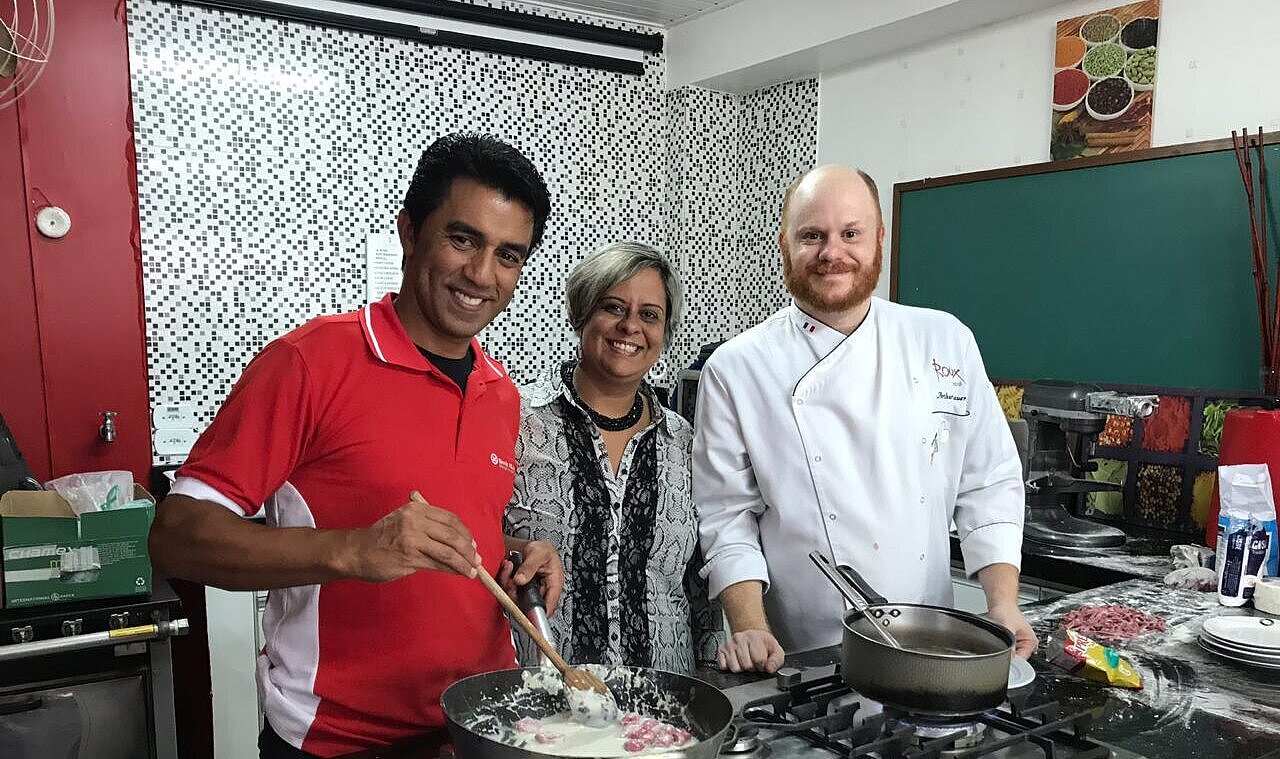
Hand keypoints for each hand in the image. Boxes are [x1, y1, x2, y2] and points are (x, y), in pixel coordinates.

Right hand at [341, 491, 480, 582]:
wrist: (356, 551)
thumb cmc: (382, 538)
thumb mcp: (404, 521)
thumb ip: (427, 525)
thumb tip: (457, 541)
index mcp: (416, 509)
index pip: (450, 519)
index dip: (464, 532)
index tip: (472, 543)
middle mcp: (415, 521)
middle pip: (452, 535)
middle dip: (468, 549)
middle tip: (477, 559)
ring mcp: (412, 539)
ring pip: (447, 551)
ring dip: (463, 562)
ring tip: (472, 570)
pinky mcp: (409, 557)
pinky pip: (437, 564)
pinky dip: (452, 569)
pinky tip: (459, 573)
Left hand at [496, 540, 564, 615]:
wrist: (533, 545)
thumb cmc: (542, 549)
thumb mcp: (539, 553)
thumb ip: (530, 566)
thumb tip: (520, 580)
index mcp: (554, 585)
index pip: (548, 607)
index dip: (536, 613)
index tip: (523, 609)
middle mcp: (542, 591)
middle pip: (528, 605)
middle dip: (515, 594)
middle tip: (512, 580)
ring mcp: (530, 592)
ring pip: (516, 599)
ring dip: (508, 585)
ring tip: (509, 568)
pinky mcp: (520, 590)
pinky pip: (509, 592)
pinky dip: (505, 581)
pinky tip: (508, 568)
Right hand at [716, 629, 784, 672]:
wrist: (751, 636)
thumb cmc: (763, 644)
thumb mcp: (776, 650)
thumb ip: (776, 661)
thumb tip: (769, 669)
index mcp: (753, 637)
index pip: (759, 660)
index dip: (763, 665)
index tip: (763, 661)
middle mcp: (739, 638)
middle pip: (747, 666)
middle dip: (752, 667)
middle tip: (754, 662)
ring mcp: (728, 644)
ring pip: (735, 668)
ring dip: (742, 668)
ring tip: (746, 661)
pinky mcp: (720, 650)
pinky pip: (723, 666)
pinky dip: (730, 667)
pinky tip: (737, 661)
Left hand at [987, 602, 1037, 658]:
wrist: (1002, 604)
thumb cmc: (1006, 611)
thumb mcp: (1007, 627)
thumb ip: (1010, 643)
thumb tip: (1010, 658)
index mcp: (1031, 642)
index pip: (1022, 661)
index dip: (1012, 661)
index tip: (1003, 659)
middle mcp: (1028, 645)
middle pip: (1017, 660)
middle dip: (1008, 656)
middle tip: (1001, 646)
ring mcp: (1021, 645)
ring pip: (1012, 657)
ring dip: (1005, 652)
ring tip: (1002, 639)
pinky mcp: (1015, 644)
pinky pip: (1009, 652)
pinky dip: (1004, 648)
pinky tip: (1000, 641)